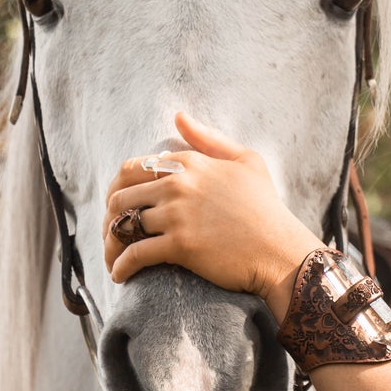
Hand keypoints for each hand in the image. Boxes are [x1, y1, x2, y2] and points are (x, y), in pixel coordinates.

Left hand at [102, 112, 324, 313]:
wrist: (280, 251)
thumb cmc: (266, 208)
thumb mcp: (246, 160)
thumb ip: (209, 138)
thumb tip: (178, 115)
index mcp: (191, 162)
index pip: (134, 168)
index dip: (121, 189)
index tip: (122, 208)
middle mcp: (179, 184)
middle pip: (121, 196)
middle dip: (110, 217)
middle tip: (113, 234)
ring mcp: (178, 214)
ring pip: (123, 225)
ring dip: (112, 245)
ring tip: (113, 257)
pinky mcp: (180, 245)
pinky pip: (135, 254)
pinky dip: (121, 266)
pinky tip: (120, 275)